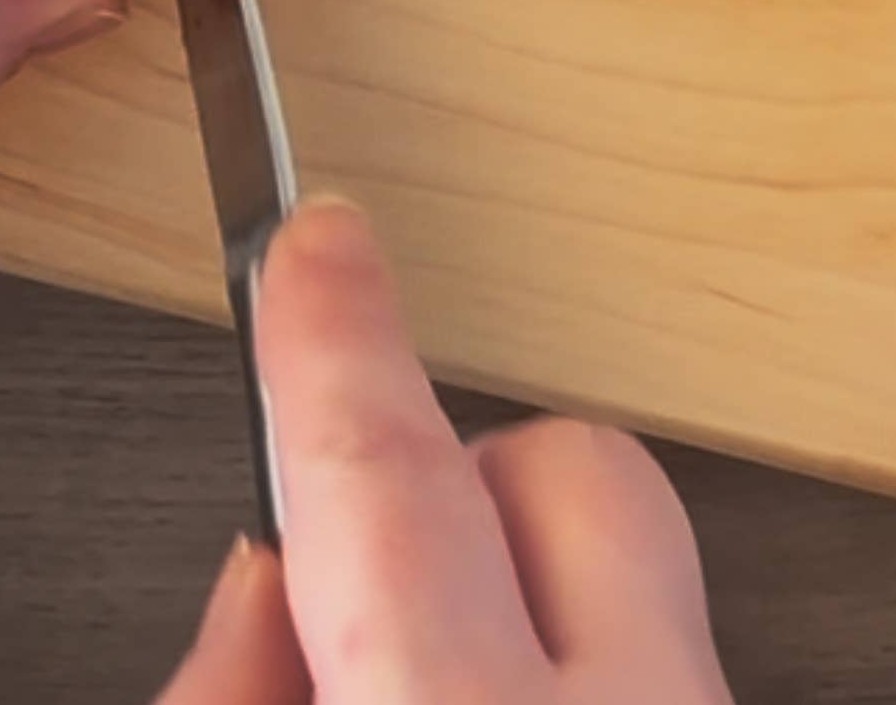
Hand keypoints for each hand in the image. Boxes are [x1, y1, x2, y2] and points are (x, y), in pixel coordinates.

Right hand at [157, 200, 734, 702]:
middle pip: (577, 471)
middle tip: (358, 556)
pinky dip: (569, 680)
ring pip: (640, 579)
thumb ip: (232, 699)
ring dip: (517, 603)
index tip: (316, 237)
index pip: (390, 480)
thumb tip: (257, 589)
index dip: (338, 342)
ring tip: (414, 686)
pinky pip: (664, 664)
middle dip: (461, 467)